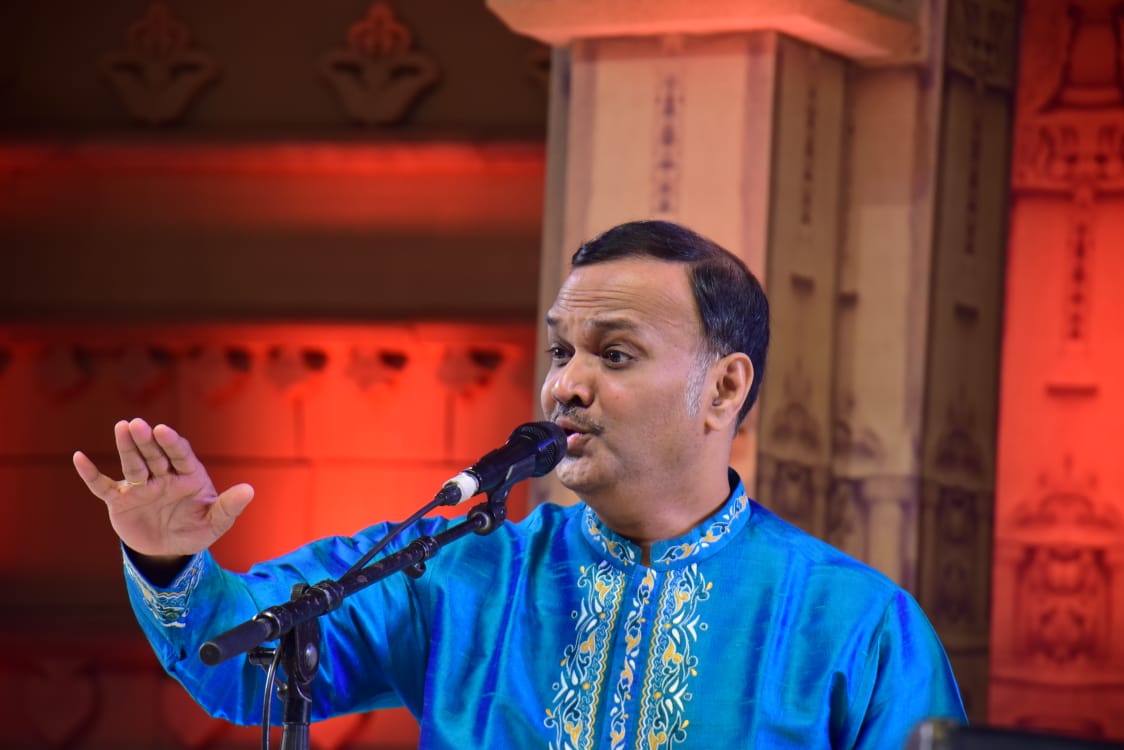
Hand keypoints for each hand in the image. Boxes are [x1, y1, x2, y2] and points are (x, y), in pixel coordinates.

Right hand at [73, 418, 253, 559]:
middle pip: (154, 454)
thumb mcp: (215, 523)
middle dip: (147, 441)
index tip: (164, 431)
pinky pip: (103, 486)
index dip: (172, 443)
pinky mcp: (120, 500)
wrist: (169, 551)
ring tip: (121, 427)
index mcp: (188, 476)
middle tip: (138, 424)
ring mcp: (141, 486)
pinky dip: (91, 474)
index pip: (181, 455)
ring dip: (126, 447)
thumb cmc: (196, 531)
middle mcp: (163, 476)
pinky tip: (79, 458)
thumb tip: (249, 490)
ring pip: (132, 464)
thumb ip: (229, 506)